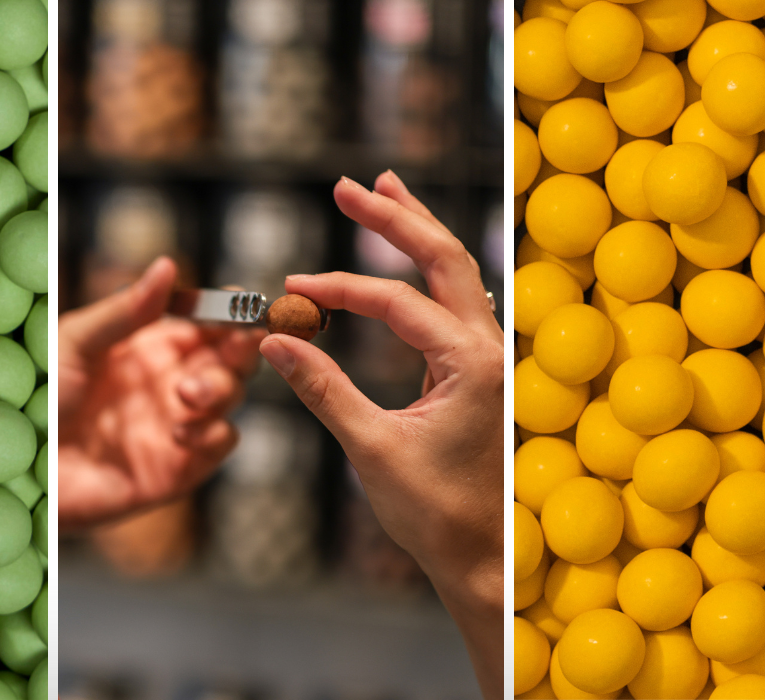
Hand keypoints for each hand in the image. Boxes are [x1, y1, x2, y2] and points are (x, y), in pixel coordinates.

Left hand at [59, 257, 264, 531]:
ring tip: (186, 392)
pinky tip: (180, 431)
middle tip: (234, 344)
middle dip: (241, 348)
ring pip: (231, 399)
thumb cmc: (34, 399)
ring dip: (222, 390)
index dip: (230, 309)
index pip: (208, 321)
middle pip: (232, 358)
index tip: (240, 302)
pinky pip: (218, 446)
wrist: (16, 468)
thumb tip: (167, 265)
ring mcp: (175, 425)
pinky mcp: (174, 469)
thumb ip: (125, 311)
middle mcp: (170, 382)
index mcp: (151, 346)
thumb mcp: (73, 342)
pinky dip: (214, 434)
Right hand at [258, 172, 504, 698]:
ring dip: (418, 231)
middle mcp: (490, 350)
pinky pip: (452, 303)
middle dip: (396, 217)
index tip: (291, 292)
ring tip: (385, 189)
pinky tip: (404, 255)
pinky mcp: (477, 371)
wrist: (486, 557)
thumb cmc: (437, 514)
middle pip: (445, 258)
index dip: (339, 289)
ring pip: (456, 274)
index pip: (398, 303)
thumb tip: (274, 340)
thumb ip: (323, 388)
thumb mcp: (372, 449)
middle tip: (350, 185)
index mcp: (473, 365)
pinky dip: (424, 271)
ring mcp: (489, 358)